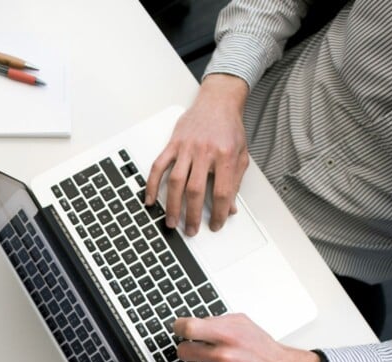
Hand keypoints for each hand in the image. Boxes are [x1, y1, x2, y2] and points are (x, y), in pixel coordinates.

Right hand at [146, 74, 249, 235]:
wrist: (218, 101)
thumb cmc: (229, 127)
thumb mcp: (241, 154)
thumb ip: (235, 181)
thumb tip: (230, 207)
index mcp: (225, 155)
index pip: (221, 191)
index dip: (219, 212)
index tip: (217, 224)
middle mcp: (204, 151)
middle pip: (195, 190)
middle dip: (193, 214)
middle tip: (191, 230)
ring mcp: (186, 148)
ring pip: (176, 181)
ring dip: (172, 205)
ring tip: (171, 221)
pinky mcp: (173, 144)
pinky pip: (159, 166)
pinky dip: (152, 184)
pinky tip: (150, 199)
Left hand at [174, 314, 319, 361]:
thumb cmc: (261, 348)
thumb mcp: (241, 323)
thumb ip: (215, 321)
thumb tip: (190, 324)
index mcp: (228, 335)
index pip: (188, 329)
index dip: (179, 327)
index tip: (179, 329)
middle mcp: (225, 356)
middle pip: (183, 351)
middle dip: (188, 348)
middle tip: (197, 349)